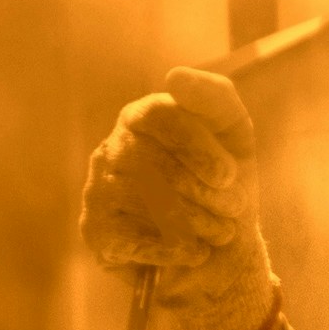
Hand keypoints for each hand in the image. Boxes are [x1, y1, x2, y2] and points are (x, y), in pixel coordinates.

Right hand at [77, 67, 276, 329]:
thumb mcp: (233, 136)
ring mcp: (98, 189)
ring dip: (191, 220)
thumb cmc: (223, 185)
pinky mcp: (95, 231)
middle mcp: (112, 148)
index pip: (158, 114)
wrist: (220, 251)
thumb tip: (175, 77)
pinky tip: (195, 252)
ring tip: (219, 233)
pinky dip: (171, 248)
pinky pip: (127, 237)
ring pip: (137, 199)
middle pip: (146, 158)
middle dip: (199, 189)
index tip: (227, 176)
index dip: (195, 145)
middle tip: (233, 210)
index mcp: (143, 117)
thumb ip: (215, 99)